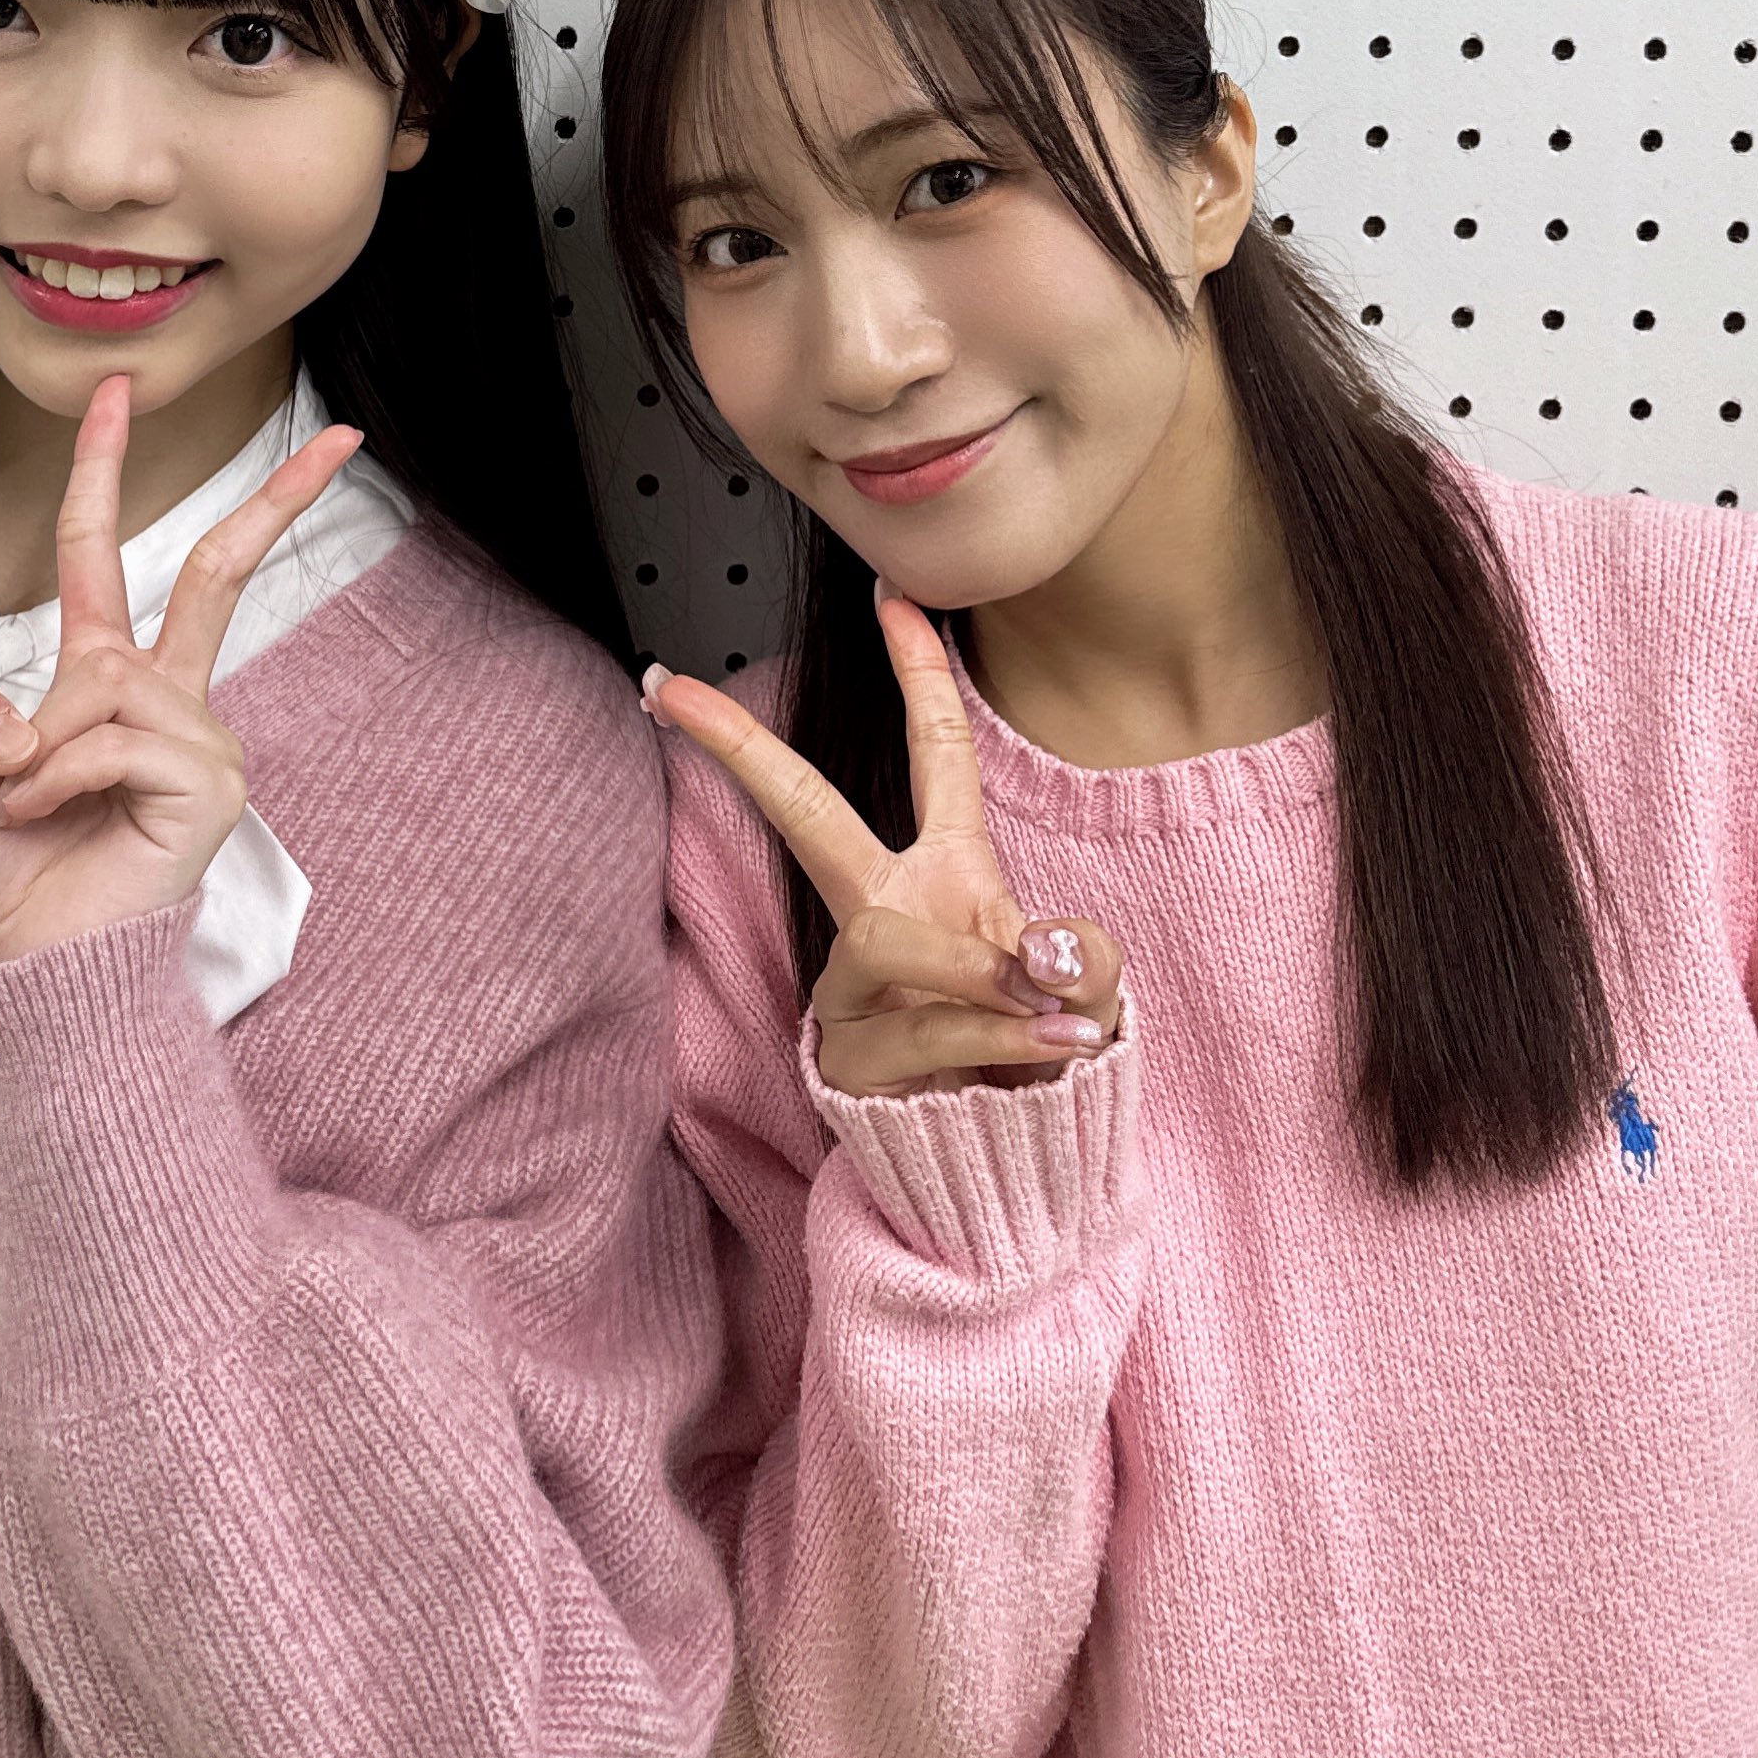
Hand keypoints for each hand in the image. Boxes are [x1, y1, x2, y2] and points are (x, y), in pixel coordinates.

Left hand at [0, 375, 361, 980]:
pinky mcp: (210, 784)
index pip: (103, 556)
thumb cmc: (0, 874)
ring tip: (26, 802)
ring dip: (42, 744)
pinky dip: (61, 776)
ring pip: (110, 682)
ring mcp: (197, 739)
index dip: (103, 472)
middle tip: (340, 438)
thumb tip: (24, 704)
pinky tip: (50, 816)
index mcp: (100, 680)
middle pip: (219, 575)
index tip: (118, 396)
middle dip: (278, 502)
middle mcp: (161, 699)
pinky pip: (119, 738)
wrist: (27, 970)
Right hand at [646, 591, 1123, 1099]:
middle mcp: (887, 911)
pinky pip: (920, 1029)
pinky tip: (1045, 1058)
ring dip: (973, 974)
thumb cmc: (1038, 1053)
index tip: (891, 597)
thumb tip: (1039, 952)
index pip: (933, 753)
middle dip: (744, 749)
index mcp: (947, 870)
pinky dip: (993, 1040)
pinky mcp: (849, 1055)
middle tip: (673, 691)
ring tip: (1049, 1022)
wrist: (1015, 1161)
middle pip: (807, 813)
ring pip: (887, 938)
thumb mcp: (1084, 991)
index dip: (920, 673)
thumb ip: (1081, 957)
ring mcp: (857, 983)